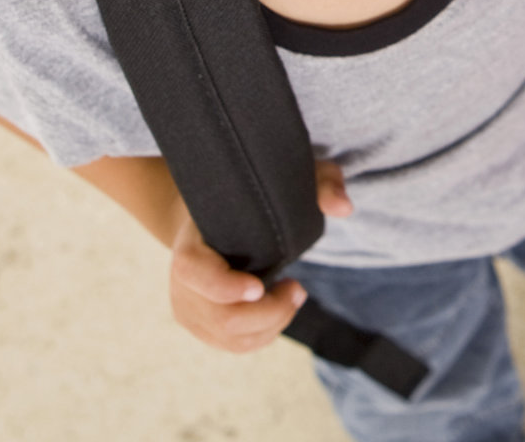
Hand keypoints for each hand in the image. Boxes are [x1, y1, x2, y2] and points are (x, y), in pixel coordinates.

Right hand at [167, 160, 352, 352]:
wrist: (211, 217)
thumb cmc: (252, 197)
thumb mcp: (289, 179)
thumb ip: (321, 184)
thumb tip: (344, 207)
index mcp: (189, 244)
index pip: (192, 272)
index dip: (224, 287)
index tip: (260, 287)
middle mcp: (181, 283)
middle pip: (222, 318)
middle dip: (269, 313)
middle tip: (297, 288)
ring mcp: (188, 308)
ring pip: (231, 338)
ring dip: (272, 325)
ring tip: (292, 295)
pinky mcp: (201, 326)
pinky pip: (234, 346)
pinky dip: (265, 334)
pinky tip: (279, 310)